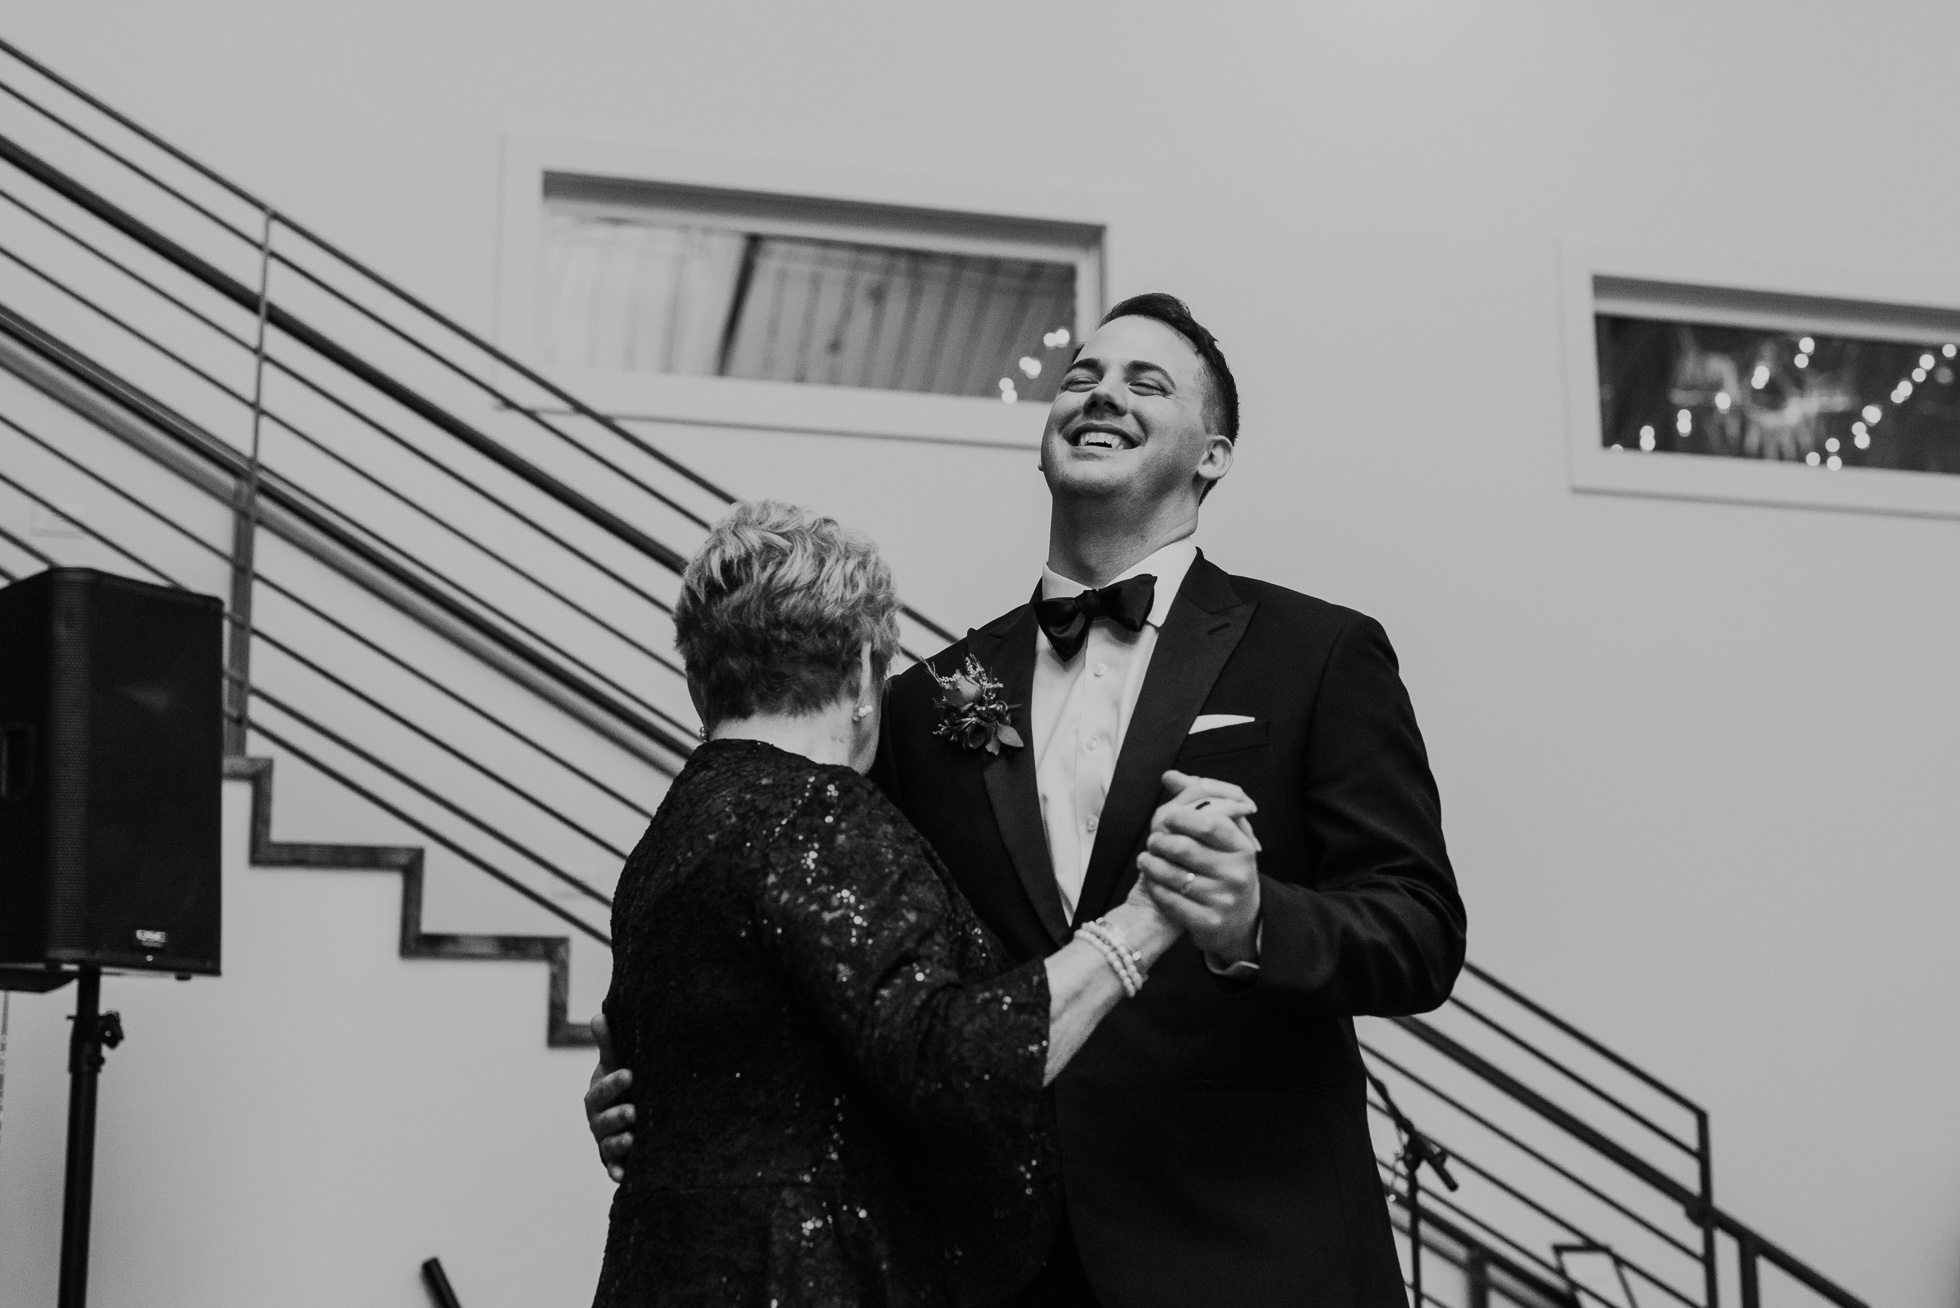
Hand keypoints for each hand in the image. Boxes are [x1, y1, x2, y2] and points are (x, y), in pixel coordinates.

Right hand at [584, 1012, 634, 1183]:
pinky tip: (624, 1176)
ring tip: (632, 1138)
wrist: (628, 1111)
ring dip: (618, 1143)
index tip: (629, 1074)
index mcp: (596, 1097)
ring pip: (608, 1145)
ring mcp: (606, 1142)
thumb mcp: (615, 1064)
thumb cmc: (621, 1083)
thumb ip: (608, 1044)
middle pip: (602, 1122)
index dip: (612, 1084)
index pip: (600, 1091)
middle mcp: (598, 1122)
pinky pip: (614, 1169)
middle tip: (633, 1111)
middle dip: (616, 1116)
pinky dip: (617, 1173)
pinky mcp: (618, 1161)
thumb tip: (599, 1016)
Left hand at [1137, 771, 1261, 962]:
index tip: (1168, 816)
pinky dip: (1154, 888)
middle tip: (1153, 840)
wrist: (1241, 922)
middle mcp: (1236, 874)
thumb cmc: (1227, 871)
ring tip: (1146, 859)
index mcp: (1242, 848)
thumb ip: (1198, 802)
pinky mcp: (1208, 922)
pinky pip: (1169, 900)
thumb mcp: (1224, 838)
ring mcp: (1223, 900)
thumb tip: (1170, 775)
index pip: (1210, 823)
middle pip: (1184, 848)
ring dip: (1150, 864)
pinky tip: (1152, 881)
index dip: (1183, 817)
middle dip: (1160, 841)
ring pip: (1172, 875)